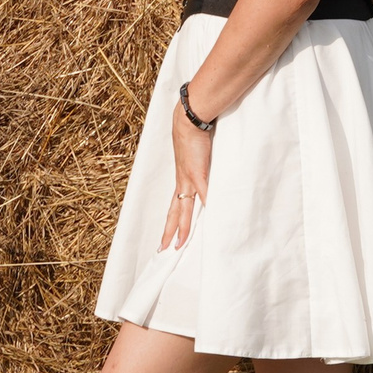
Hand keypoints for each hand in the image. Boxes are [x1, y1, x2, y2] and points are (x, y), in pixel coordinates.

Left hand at [162, 101, 213, 249]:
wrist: (188, 121)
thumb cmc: (192, 137)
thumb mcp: (195, 159)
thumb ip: (201, 172)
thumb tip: (205, 182)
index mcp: (181, 180)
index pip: (174, 207)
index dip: (171, 223)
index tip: (167, 238)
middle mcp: (182, 183)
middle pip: (174, 213)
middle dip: (168, 232)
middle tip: (163, 251)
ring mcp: (189, 179)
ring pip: (184, 209)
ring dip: (182, 228)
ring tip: (179, 244)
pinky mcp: (199, 172)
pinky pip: (204, 193)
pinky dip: (206, 205)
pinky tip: (208, 218)